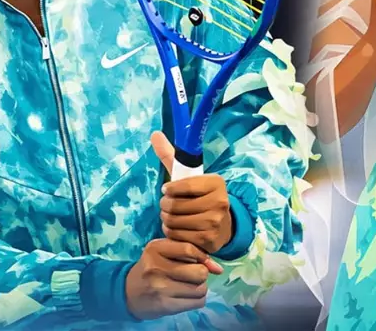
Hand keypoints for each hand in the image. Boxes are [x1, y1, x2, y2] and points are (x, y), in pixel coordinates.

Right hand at [125, 239, 218, 320]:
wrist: (128, 292)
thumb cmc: (152, 267)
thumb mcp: (164, 252)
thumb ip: (190, 253)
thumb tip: (218, 269)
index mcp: (155, 248)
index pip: (190, 249)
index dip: (202, 257)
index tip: (203, 262)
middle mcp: (156, 267)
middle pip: (199, 272)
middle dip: (201, 274)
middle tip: (192, 276)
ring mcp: (160, 288)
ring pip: (201, 289)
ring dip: (200, 288)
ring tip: (188, 286)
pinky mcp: (165, 305)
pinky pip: (197, 303)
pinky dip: (197, 300)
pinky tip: (186, 296)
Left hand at [152, 131, 233, 254]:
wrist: (221, 225)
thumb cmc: (199, 196)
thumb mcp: (188, 175)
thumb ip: (170, 155)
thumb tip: (154, 134)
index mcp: (216, 182)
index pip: (183, 184)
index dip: (169, 189)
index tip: (166, 189)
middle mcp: (220, 202)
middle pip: (175, 205)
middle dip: (165, 205)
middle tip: (167, 205)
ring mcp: (215, 223)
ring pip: (174, 220)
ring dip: (166, 219)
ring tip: (170, 216)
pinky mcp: (208, 240)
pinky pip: (177, 236)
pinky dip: (171, 232)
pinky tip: (176, 228)